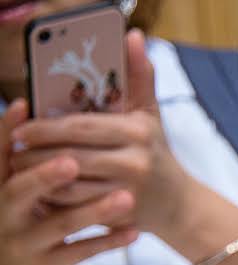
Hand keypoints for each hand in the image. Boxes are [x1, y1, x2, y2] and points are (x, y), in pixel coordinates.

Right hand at [0, 100, 137, 264]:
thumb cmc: (27, 218)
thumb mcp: (19, 190)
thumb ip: (32, 157)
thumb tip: (49, 107)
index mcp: (0, 184)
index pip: (0, 153)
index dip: (7, 130)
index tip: (23, 104)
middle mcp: (5, 211)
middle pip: (21, 189)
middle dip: (45, 174)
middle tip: (72, 162)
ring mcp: (25, 241)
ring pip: (59, 223)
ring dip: (92, 210)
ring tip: (125, 198)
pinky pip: (81, 251)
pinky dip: (108, 241)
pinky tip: (134, 233)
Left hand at [11, 33, 197, 234]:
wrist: (181, 206)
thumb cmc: (157, 154)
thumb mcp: (150, 115)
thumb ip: (138, 76)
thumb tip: (133, 37)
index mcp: (137, 133)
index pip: (82, 127)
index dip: (46, 128)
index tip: (20, 128)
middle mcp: (134, 162)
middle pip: (72, 156)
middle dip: (36, 153)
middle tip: (13, 147)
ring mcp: (128, 191)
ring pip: (71, 185)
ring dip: (40, 178)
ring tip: (19, 169)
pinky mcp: (121, 214)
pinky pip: (77, 207)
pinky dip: (54, 199)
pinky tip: (40, 190)